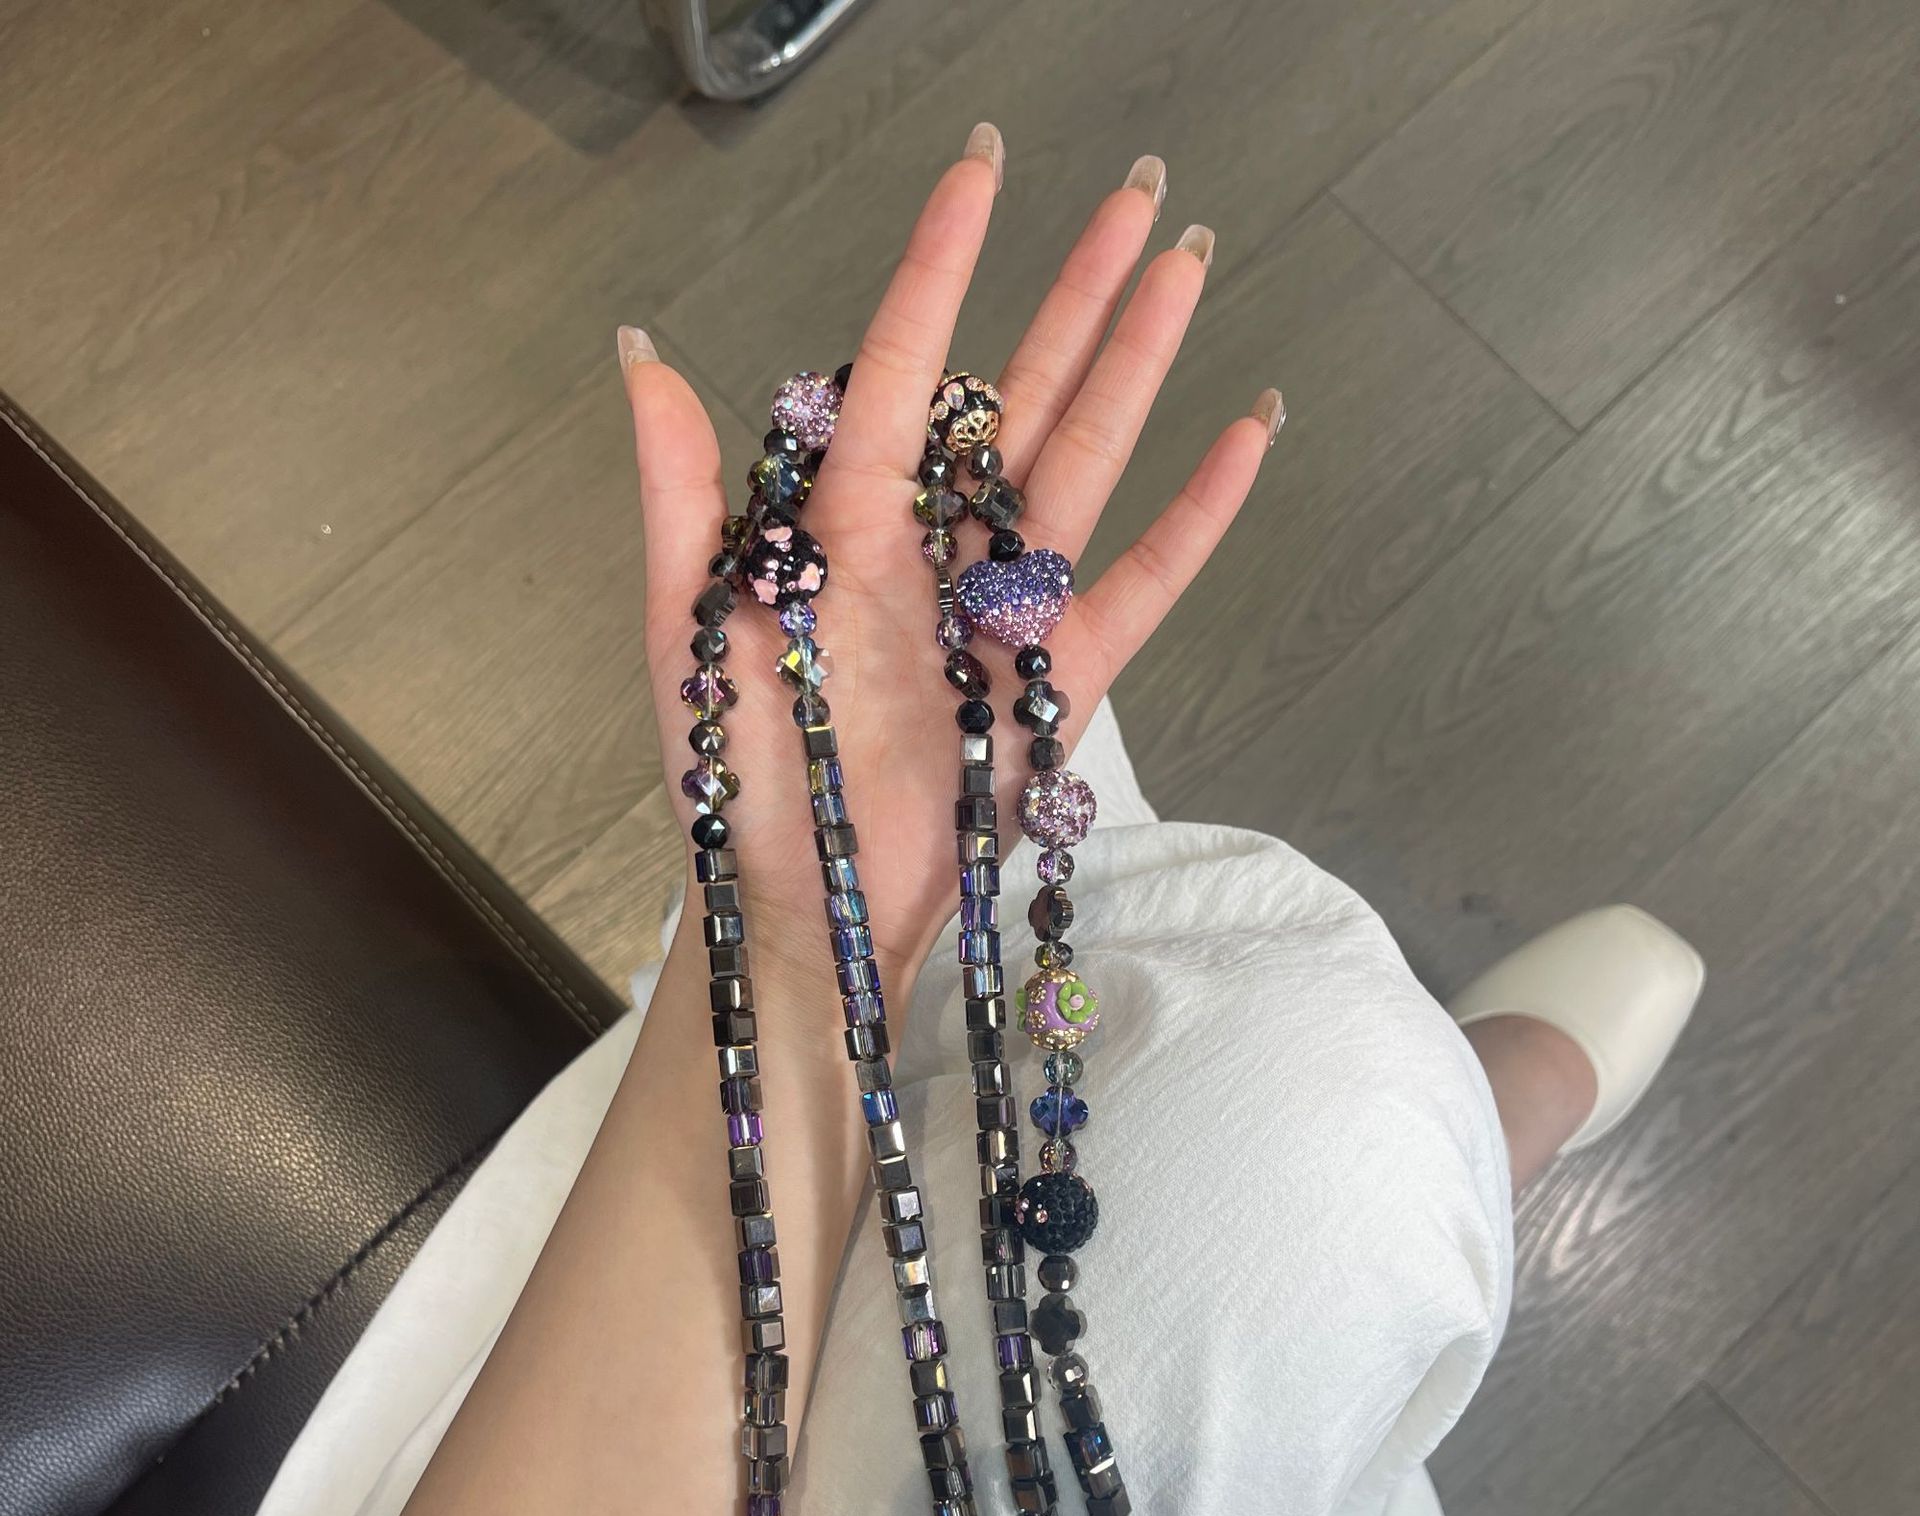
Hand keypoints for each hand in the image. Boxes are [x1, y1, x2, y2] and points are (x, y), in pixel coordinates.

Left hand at [619, 126, 1278, 985]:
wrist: (808, 908)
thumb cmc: (737, 781)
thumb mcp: (687, 633)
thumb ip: (677, 496)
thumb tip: (643, 351)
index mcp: (844, 525)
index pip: (903, 368)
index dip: (940, 268)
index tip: (979, 172)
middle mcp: (935, 549)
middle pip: (1021, 393)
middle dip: (1076, 291)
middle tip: (1133, 190)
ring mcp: (1004, 611)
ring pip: (1086, 461)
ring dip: (1140, 365)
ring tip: (1186, 267)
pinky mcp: (1060, 681)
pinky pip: (1142, 582)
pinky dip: (1196, 515)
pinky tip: (1246, 434)